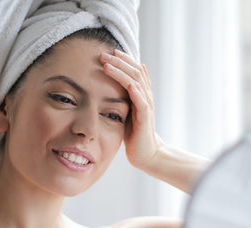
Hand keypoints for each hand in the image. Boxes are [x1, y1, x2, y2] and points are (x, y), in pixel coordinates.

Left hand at [99, 49, 162, 169]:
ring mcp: (147, 106)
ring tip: (108, 65)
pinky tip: (128, 84)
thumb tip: (119, 82)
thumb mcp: (127, 110)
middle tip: (103, 54)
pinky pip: (142, 102)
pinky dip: (136, 91)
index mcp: (141, 92)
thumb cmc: (134, 132)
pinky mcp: (145, 118)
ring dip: (122, 72)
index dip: (123, 59)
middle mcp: (146, 96)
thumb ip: (124, 95)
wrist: (146, 153)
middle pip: (135, 72)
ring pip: (136, 83)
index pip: (134, 69)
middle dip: (119, 62)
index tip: (109, 51)